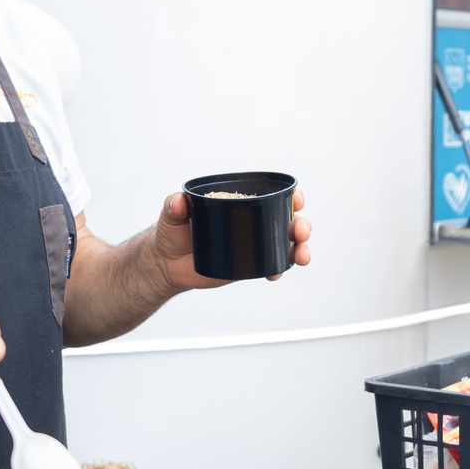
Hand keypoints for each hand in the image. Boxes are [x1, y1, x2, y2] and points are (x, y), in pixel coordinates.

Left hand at [151, 187, 314, 292]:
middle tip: (300, 232)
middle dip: (302, 225)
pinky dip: (279, 269)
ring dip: (300, 249)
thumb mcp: (171, 215)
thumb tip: (179, 202)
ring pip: (286, 244)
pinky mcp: (249, 265)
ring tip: (301, 257)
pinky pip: (271, 266)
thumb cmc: (172, 233)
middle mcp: (252, 221)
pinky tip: (276, 274)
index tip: (296, 199)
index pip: (272, 195)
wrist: (167, 264)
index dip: (291, 196)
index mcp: (240, 202)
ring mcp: (254, 244)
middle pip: (287, 220)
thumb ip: (174, 206)